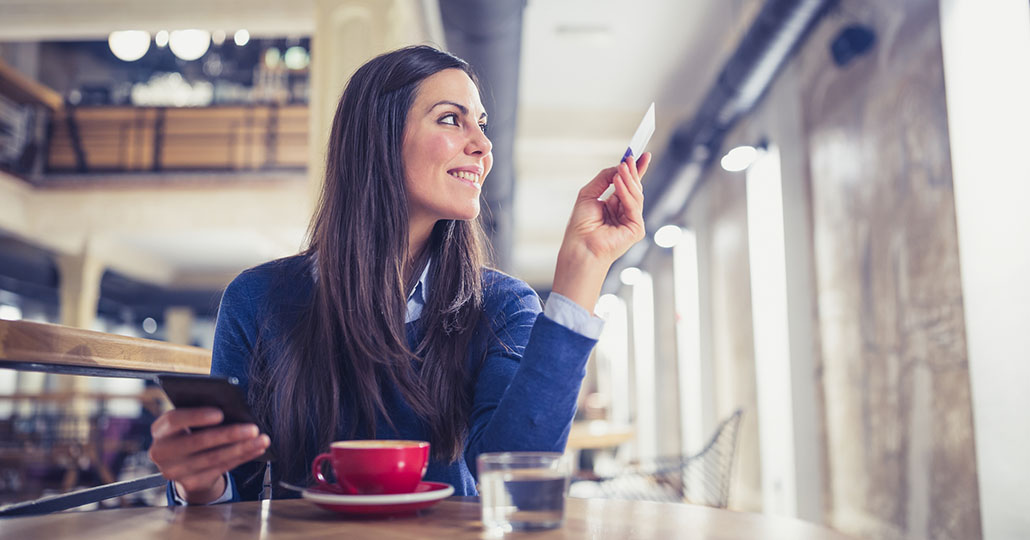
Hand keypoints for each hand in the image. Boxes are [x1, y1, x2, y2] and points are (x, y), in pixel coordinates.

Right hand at [149, 407, 269, 503]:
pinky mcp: (190, 483)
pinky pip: (221, 469)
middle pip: (198, 441)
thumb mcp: (190, 422)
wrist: (184, 464)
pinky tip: (256, 449)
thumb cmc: (191, 431)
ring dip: (242, 448)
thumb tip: (233, 409)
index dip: (196, 416)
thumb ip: (202, 413)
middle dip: (229, 434)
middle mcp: (162, 452)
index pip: (174, 420)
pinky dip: (242, 457)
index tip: (220, 413)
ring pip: (214, 458)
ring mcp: (175, 471)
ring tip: (262, 439)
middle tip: (253, 428)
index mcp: (160, 430)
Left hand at [552, 152, 650, 310]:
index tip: (640, 154)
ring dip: (629, 179)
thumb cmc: (581, 225)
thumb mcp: (589, 194)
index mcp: (614, 206)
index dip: (635, 170)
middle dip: (634, 172)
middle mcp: (624, 213)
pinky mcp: (636, 229)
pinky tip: (620, 183)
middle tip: (631, 157)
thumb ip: (604, 178)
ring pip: (636, 195)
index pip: (628, 185)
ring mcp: (632, 221)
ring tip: (622, 167)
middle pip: (634, 188)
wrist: (580, 246)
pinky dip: (627, 192)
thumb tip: (619, 166)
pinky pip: (634, 206)